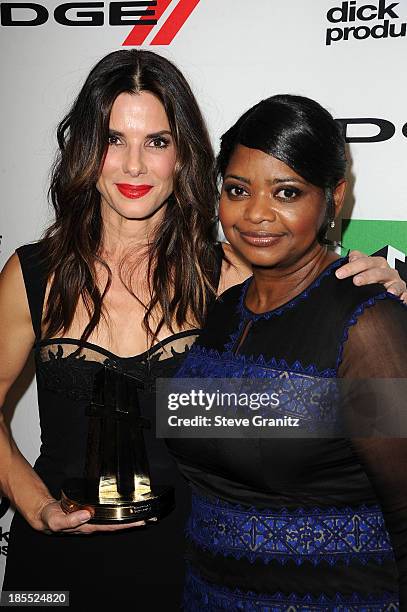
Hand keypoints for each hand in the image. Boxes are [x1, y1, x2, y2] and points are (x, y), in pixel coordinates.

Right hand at [39, 500, 154, 534]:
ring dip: (128, 518)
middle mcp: (93, 524)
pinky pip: (107, 513)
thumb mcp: (57, 520)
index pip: (111, 526)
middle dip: (132, 522)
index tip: (139, 521)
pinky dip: (118, 512)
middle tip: (149, 518)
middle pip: (116, 525)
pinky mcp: (90, 513)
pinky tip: (125, 510)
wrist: (45, 514)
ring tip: (142, 515)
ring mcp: (92, 519)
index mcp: (87, 527)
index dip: (126, 524)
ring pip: (114, 520)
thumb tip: (87, 514)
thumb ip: (71, 519)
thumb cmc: (51, 518)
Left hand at [335, 250, 406, 301]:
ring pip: (384, 273)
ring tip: (359, 281)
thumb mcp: (362, 277)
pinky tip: (390, 293)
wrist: (392, 295)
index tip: (339, 273)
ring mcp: (393, 278)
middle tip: (343, 276)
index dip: (350, 264)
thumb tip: (346, 262)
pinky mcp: (401, 289)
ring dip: (371, 276)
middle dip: (356, 268)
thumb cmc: (374, 286)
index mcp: (372, 264)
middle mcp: (383, 268)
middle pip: (370, 263)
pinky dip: (396, 289)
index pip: (360, 258)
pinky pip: (400, 288)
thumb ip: (353, 270)